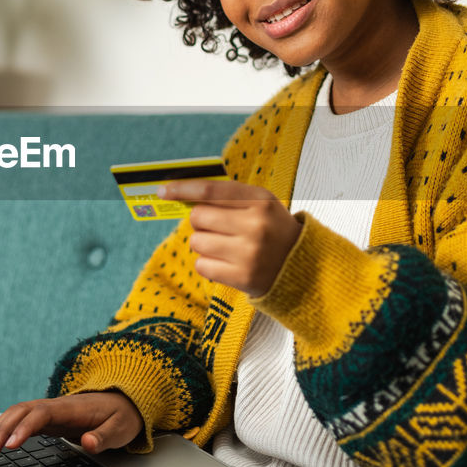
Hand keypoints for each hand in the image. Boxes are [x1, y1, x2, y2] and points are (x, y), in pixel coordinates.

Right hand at [0, 391, 143, 456]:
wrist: (124, 401)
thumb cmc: (121, 415)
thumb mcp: (121, 429)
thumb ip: (105, 437)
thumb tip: (88, 443)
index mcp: (69, 408)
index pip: (40, 414)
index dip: (24, 428)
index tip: (11, 445)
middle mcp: (53, 406)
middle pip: (20, 413)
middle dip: (0, 431)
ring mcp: (46, 412)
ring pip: (13, 416)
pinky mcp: (44, 420)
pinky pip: (16, 423)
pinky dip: (0, 432)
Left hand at [159, 179, 300, 297]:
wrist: (303, 268)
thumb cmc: (274, 231)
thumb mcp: (261, 205)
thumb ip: (228, 197)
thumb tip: (184, 196)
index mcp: (260, 201)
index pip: (212, 190)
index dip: (183, 189)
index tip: (163, 190)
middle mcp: (255, 225)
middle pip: (198, 217)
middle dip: (201, 222)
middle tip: (217, 228)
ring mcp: (249, 252)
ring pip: (196, 242)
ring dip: (204, 245)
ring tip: (225, 248)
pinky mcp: (242, 277)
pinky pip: (202, 265)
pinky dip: (207, 264)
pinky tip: (226, 263)